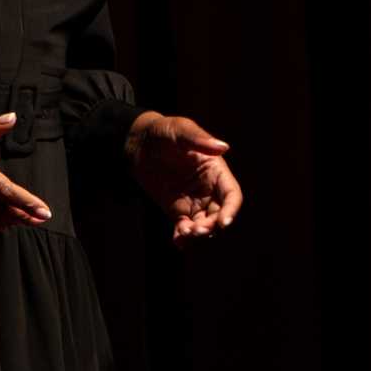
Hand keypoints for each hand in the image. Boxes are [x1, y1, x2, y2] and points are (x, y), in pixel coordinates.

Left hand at [124, 111, 243, 248]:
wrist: (138, 143)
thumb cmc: (163, 131)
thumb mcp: (180, 130)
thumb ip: (199, 139)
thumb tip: (223, 147)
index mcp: (215, 170)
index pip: (232, 194)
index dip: (231, 209)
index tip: (223, 222)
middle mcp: (209, 188)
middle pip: (220, 214)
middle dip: (212, 226)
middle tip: (196, 229)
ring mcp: (193, 201)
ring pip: (204, 224)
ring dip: (199, 233)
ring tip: (184, 233)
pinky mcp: (177, 210)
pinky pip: (185, 227)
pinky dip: (184, 237)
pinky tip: (178, 240)